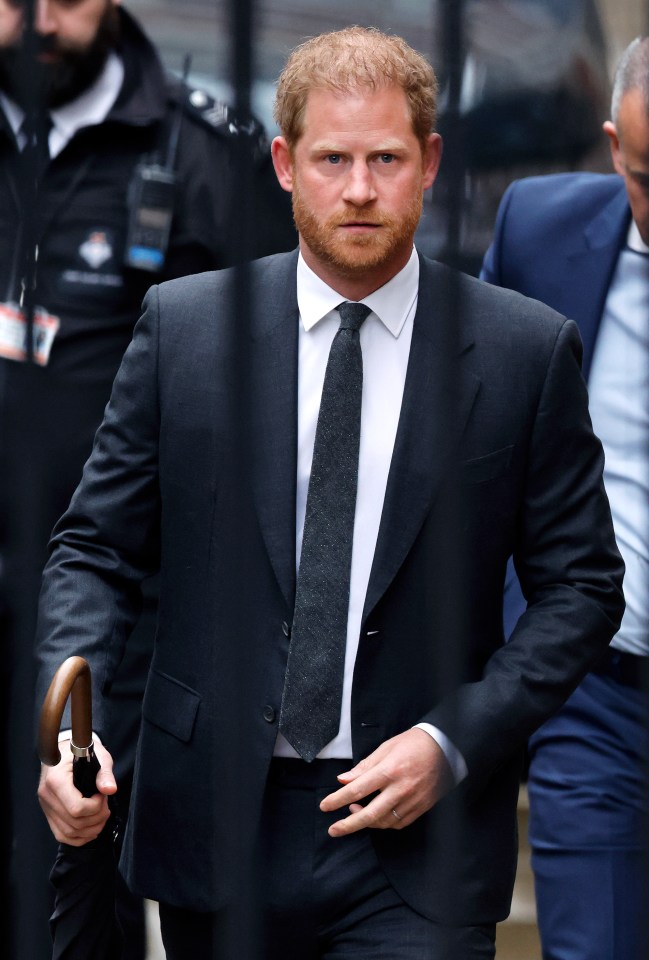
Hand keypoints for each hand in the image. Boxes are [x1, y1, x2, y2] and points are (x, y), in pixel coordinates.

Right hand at [37, 739, 116, 846]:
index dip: (96, 806)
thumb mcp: (97, 755)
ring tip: (101, 814)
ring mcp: (46, 807)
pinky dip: (79, 837)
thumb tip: (110, 789)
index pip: (76, 808)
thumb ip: (104, 773)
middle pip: (74, 823)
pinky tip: (92, 827)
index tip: (103, 794)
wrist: (64, 751)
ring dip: (91, 829)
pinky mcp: (48, 814)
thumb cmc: (81, 752)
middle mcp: (47, 795)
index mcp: (56, 779)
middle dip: (97, 818)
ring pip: (69, 832)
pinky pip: (62, 835)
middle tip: (105, 804)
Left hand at [319, 728, 453, 836]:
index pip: (357, 790)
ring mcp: (412, 801)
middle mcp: (400, 789)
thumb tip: (343, 780)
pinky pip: (399, 823)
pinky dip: (384, 823)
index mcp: (389, 771)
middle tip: (333, 830)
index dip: (338, 800)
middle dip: (348, 824)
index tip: (325, 806)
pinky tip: (376, 817)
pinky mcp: (422, 807)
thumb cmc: (413, 744)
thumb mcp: (386, 748)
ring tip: (354, 813)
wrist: (445, 748)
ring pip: (384, 822)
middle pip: (369, 814)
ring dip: (366, 822)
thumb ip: (364, 767)